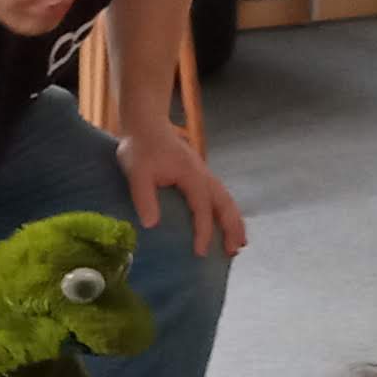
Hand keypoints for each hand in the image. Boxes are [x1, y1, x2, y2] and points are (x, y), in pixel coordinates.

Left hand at [116, 122, 248, 259]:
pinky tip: (225, 223)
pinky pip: (219, 196)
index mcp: (192, 176)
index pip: (202, 208)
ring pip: (226, 200)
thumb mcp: (137, 173)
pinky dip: (227, 212)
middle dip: (232, 228)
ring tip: (239, 244)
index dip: (204, 231)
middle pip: (225, 204)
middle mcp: (203, 175)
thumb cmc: (140, 148)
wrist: (147, 124)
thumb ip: (144, 197)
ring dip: (235, 221)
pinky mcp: (199, 175)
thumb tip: (151, 225)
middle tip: (234, 251)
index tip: (201, 252)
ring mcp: (204, 174)